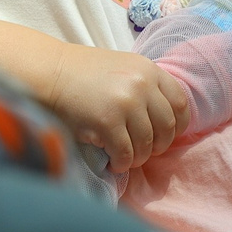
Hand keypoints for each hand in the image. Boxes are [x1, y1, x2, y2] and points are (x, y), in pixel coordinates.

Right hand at [46, 44, 189, 169]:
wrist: (51, 73)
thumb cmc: (85, 73)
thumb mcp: (124, 68)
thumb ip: (146, 87)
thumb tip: (166, 121)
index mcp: (148, 70)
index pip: (181, 102)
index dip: (178, 124)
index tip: (166, 134)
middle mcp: (142, 85)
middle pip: (167, 127)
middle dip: (159, 145)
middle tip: (144, 149)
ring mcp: (126, 104)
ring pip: (147, 144)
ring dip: (138, 157)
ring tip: (126, 156)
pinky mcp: (107, 122)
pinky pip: (126, 153)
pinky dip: (122, 163)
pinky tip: (114, 160)